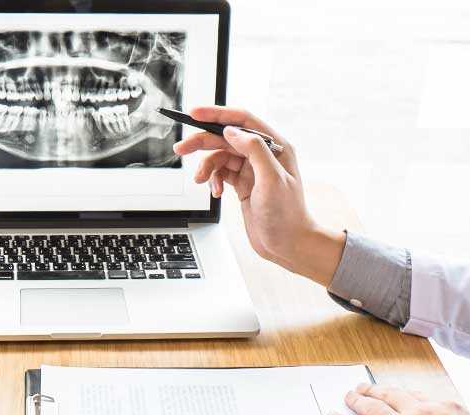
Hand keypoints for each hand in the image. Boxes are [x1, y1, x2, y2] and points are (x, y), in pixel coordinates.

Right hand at [173, 106, 345, 284]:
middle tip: (182, 149)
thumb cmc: (287, 215)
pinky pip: (221, 173)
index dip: (217, 115)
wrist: (288, 245)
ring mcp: (252, 170)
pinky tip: (215, 192)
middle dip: (203, 142)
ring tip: (201, 181)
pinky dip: (214, 180)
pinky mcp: (243, 184)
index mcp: (275, 146)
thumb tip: (231, 131)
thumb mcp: (271, 179)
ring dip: (207, 167)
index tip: (195, 114)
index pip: (242, 121)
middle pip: (226, 138)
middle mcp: (263, 155)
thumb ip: (253, 150)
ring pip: (220, 157)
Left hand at [327, 384, 469, 414]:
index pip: (418, 397)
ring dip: (357, 400)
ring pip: (372, 408)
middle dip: (377, 391)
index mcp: (446, 410)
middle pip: (392, 396)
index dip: (403, 396)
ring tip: (349, 397)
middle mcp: (420, 413)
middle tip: (365, 388)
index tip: (397, 395)